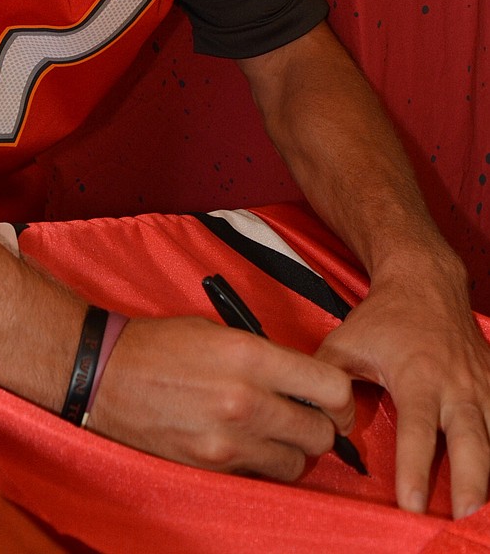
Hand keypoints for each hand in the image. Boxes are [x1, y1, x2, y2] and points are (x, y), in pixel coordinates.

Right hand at [88, 315, 354, 479]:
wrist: (104, 375)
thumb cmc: (161, 345)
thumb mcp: (221, 333)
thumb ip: (268, 357)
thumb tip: (306, 383)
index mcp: (251, 357)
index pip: (332, 388)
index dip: (341, 397)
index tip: (334, 398)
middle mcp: (246, 402)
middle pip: (321, 434)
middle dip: (320, 426)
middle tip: (305, 416)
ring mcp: (228, 442)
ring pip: (296, 464)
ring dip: (292, 450)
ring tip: (272, 431)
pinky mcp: (211, 468)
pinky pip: (260, 475)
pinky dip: (261, 464)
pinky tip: (243, 443)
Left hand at [315, 257, 489, 517]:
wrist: (426, 281)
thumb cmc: (383, 316)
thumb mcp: (345, 343)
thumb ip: (328, 383)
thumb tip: (329, 428)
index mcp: (418, 378)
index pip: (418, 432)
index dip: (415, 470)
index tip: (412, 505)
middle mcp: (456, 386)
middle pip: (472, 444)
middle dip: (470, 485)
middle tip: (463, 521)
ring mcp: (481, 386)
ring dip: (488, 476)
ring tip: (481, 514)